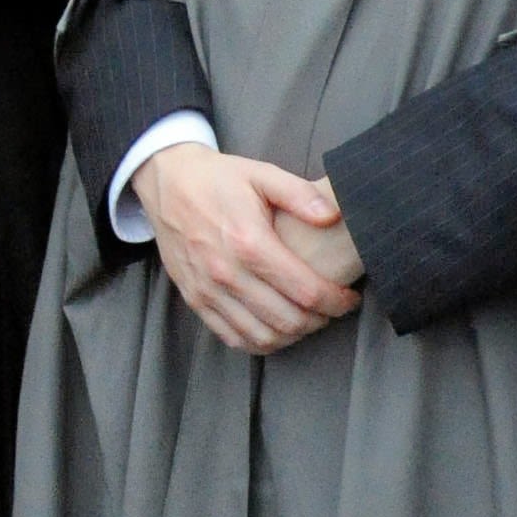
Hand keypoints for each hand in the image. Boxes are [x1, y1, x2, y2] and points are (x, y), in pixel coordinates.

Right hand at [135, 147, 361, 356]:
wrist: (167, 182)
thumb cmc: (218, 179)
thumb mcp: (261, 174)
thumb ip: (300, 194)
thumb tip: (332, 216)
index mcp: (249, 242)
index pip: (306, 291)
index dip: (336, 302)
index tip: (349, 298)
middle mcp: (227, 273)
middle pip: (288, 320)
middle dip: (320, 321)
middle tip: (332, 309)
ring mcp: (208, 290)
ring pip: (261, 336)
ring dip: (293, 336)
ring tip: (307, 320)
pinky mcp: (195, 300)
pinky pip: (232, 338)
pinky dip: (260, 342)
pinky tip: (276, 329)